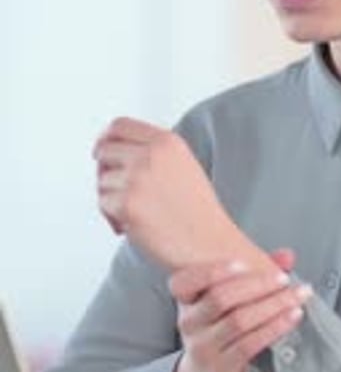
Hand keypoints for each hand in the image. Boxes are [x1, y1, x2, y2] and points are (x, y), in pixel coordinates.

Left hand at [93, 117, 270, 270]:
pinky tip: (131, 227)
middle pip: (104, 151)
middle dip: (105, 172)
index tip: (100, 150)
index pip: (119, 126)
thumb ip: (152, 152)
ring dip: (111, 200)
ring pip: (102, 181)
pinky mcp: (127, 203)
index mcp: (167, 142)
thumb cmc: (197, 213)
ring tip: (135, 216)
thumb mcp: (183, 166)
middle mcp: (152, 154)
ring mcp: (138, 178)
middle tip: (116, 192)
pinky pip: (103, 204)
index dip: (105, 138)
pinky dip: (112, 218)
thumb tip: (110, 149)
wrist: (210, 245)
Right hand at [165, 250, 311, 371]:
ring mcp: (204, 347)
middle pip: (221, 297)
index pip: (185, 281)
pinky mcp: (223, 367)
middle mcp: (190, 323)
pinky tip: (292, 317)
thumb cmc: (215, 335)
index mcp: (186, 301)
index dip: (213, 270)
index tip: (243, 262)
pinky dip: (275, 327)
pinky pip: (251, 343)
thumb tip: (286, 256)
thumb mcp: (223, 305)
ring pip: (240, 320)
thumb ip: (253, 276)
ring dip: (274, 305)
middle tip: (284, 278)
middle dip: (258, 284)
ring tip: (297, 296)